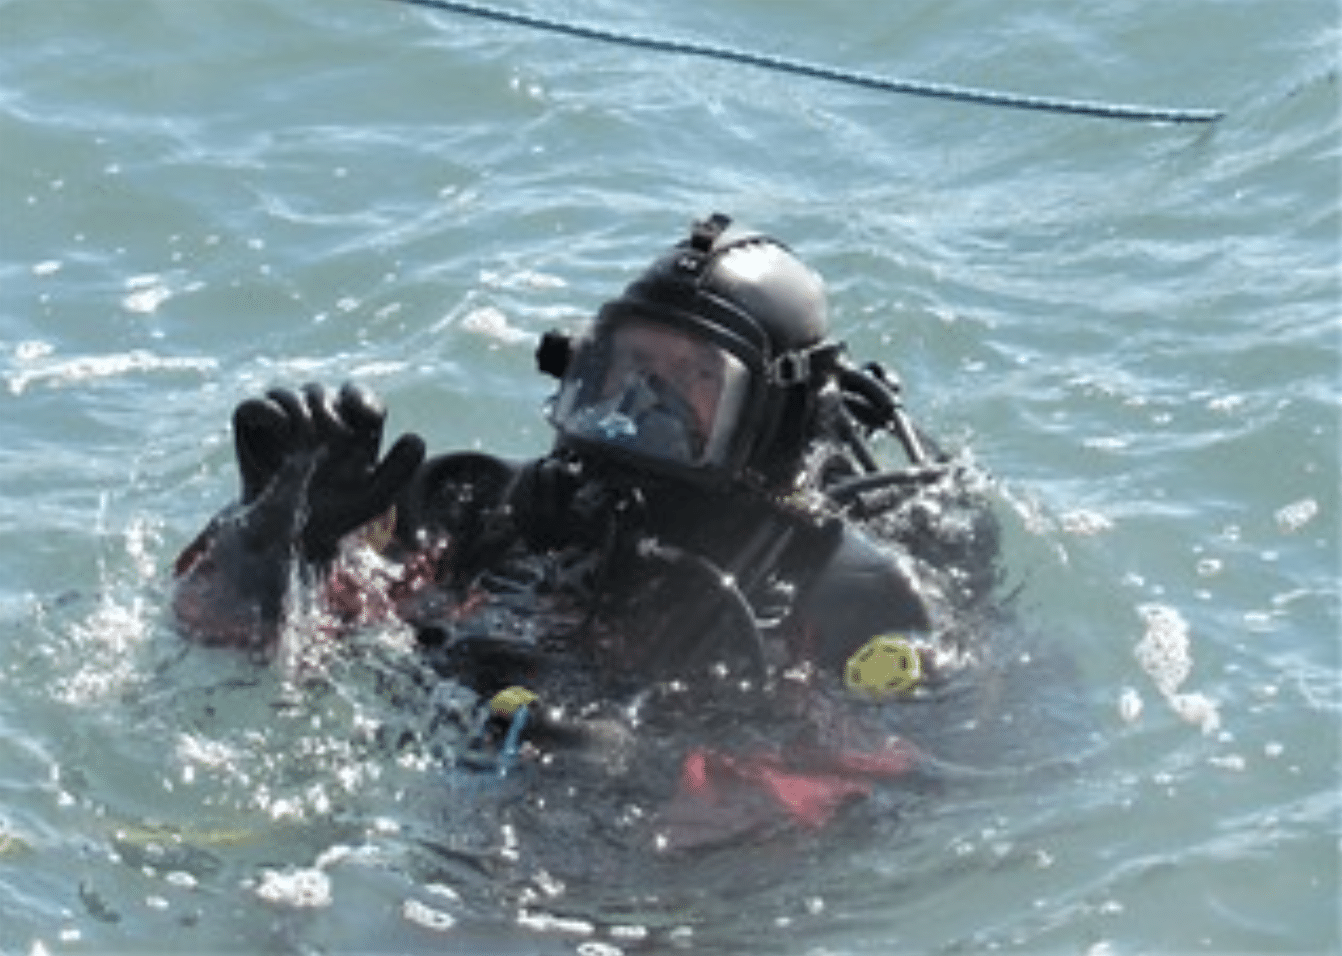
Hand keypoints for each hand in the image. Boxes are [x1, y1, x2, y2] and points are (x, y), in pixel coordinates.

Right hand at [232, 382, 424, 562]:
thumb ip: (398, 471)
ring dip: (301, 410)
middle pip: (321, 392)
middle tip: (333, 437)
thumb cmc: (336, 516)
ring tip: (308, 439)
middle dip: (328, 410)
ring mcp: (283, 424)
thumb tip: (416, 438)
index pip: (356, 396)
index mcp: (348, 429)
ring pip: (289, 394)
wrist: (291, 538)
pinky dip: (270, 413)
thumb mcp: (373, 499)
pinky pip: (254, 405)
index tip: (365, 414)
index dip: (360, 398)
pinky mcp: (253, 433)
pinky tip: (286, 433)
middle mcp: (315, 421)